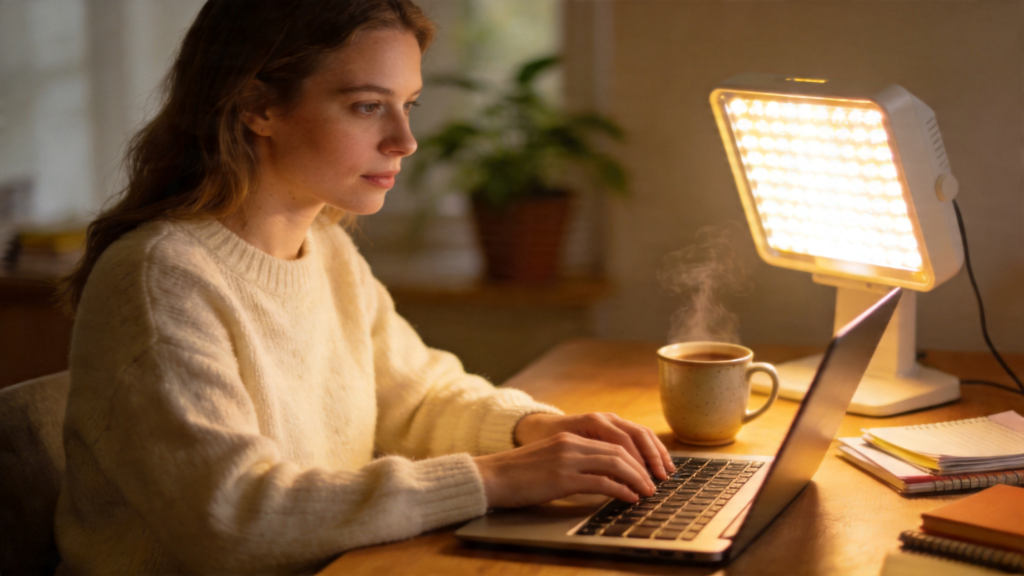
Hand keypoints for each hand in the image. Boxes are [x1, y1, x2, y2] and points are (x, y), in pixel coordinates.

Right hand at [474, 432, 656, 508]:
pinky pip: (601, 482)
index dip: (635, 456)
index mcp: (570, 437)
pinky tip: (629, 499)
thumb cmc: (519, 474)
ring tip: (647, 492)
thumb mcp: (551, 460)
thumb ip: (575, 462)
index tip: (648, 470)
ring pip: (615, 463)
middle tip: (654, 483)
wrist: (492, 476)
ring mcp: (567, 459)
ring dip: (636, 478)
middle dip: (642, 467)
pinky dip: (621, 490)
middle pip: (619, 450)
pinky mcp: (562, 478)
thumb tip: (603, 477)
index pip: (613, 441)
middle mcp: (572, 443)